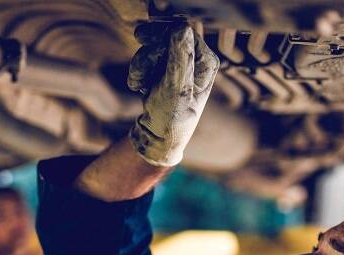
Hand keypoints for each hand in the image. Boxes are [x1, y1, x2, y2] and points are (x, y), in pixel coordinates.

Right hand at [127, 22, 218, 166]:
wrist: (157, 138)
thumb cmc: (172, 119)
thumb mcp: (176, 89)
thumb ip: (179, 58)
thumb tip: (181, 27)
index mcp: (206, 63)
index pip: (184, 33)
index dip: (162, 35)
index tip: (144, 41)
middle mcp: (195, 61)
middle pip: (166, 36)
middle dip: (149, 51)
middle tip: (139, 67)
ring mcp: (178, 65)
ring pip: (152, 48)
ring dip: (140, 64)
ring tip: (137, 85)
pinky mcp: (163, 71)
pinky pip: (146, 59)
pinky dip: (138, 71)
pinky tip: (139, 87)